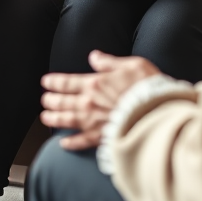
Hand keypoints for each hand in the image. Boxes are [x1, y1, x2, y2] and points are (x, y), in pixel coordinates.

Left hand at [41, 50, 160, 149]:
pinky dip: (70, 143)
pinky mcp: (102, 138)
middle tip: (44, 100)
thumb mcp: (130, 65)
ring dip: (54, 119)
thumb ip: (109, 62)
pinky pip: (82, 141)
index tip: (45, 82)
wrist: (157, 113)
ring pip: (67, 120)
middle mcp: (89, 103)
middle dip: (51, 100)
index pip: (67, 82)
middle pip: (63, 102)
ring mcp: (94, 122)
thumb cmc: (147, 87)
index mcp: (94, 83)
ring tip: (45, 118)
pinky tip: (62, 143)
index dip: (54, 82)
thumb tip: (94, 57)